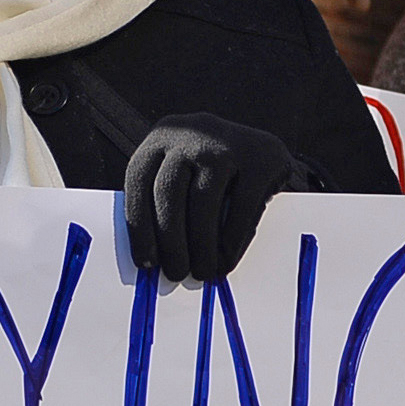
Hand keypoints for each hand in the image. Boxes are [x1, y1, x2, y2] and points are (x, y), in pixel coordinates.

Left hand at [125, 114, 297, 281]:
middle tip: (176, 273)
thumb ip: (165, 206)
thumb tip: (152, 259)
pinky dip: (231, 238)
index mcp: (162, 136)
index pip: (139, 181)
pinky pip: (242, 205)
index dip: (139, 226)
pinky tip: (226, 259)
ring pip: (203, 200)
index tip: (145, 263)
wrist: (266, 151)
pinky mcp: (262, 157)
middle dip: (170, 240)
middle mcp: (192, 132)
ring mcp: (227, 141)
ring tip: (204, 271)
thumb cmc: (213, 176)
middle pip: (168, 191)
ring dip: (201, 244)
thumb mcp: (183, 178)